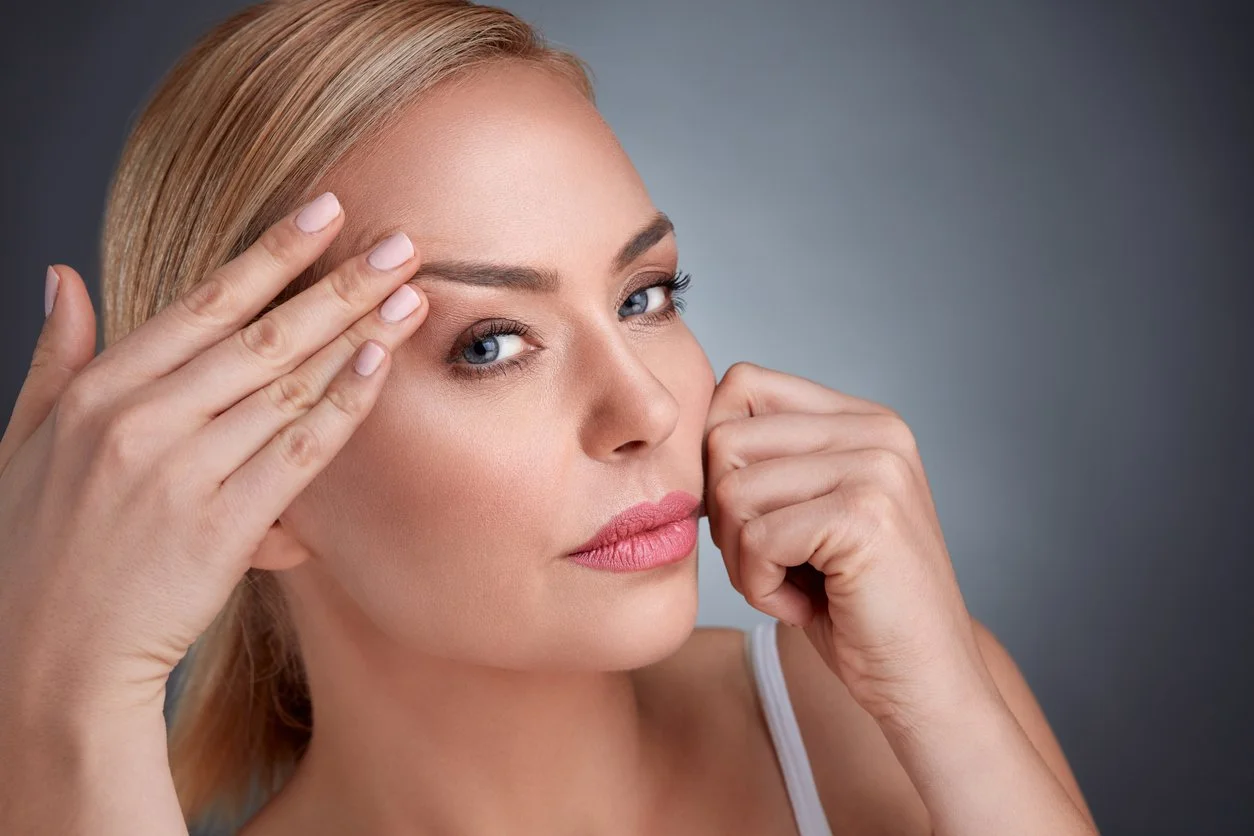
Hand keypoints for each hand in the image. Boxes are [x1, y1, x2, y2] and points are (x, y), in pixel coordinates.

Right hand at [0, 193, 428, 718]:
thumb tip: (64, 277)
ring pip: (287, 386)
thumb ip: (55, 358)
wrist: (44, 660)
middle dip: (338, 283)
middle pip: (261, 335)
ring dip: (357, 335)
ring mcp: (181, 472)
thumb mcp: (22, 443)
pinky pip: (297, 454)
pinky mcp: (220, 527)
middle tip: (398, 242)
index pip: (202, 304)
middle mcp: (140, 420)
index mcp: (98, 392)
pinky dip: (341, 407)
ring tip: (409, 295)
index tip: (325, 210)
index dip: (271, 252)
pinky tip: (379, 367)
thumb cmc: (33, 552)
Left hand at [703, 362, 997, 724]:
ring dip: (744, 560)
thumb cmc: (853, 605)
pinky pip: (756, 541)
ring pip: (732, 492)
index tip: (750, 515)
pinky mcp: (864, 516)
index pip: (742, 385)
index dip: (718, 455)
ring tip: (793, 584)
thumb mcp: (808, 512)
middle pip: (725, 439)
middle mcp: (876, 430)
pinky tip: (804, 605)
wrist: (925, 682)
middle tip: (773, 562)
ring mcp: (876, 469)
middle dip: (726, 516)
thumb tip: (686, 429)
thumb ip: (769, 460)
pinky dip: (761, 588)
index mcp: (863, 419)